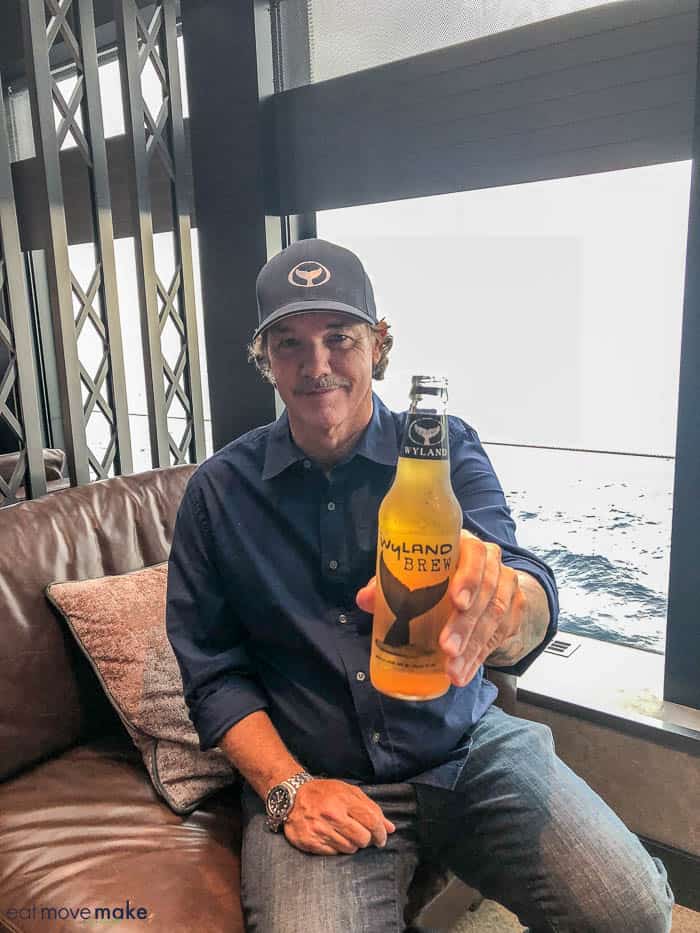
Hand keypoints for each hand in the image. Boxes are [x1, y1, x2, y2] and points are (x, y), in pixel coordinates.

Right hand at [282, 779, 395, 855]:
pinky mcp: (310, 843)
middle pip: (363, 838)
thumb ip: (370, 808)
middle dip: (367, 839)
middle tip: (363, 835)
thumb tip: (390, 828)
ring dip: (352, 844)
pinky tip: (332, 838)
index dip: (381, 832)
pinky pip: (334, 854)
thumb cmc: (323, 793)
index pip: (372, 821)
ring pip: (350, 849)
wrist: (291, 797)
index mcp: (343, 800)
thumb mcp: (348, 792)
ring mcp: (320, 830)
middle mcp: (332, 815)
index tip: (382, 837)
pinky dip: (337, 848)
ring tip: (344, 834)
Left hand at [356, 530, 526, 687]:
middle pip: (485, 592)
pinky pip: (499, 636)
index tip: (456, 602)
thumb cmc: (438, 574)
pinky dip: (479, 658)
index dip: (468, 577)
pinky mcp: (512, 611)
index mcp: (465, 546)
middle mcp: (490, 563)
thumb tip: (364, 599)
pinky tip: (464, 673)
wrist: (477, 583)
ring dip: (472, 646)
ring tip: (452, 669)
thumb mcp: (416, 574)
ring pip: (495, 616)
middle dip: (465, 625)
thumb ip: (390, 584)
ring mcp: (505, 586)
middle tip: (446, 649)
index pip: (475, 553)